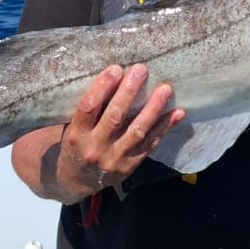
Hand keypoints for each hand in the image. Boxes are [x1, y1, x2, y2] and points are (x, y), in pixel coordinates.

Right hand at [56, 64, 185, 198]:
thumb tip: (112, 75)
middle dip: (129, 92)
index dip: (101, 87)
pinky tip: (177, 112)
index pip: (88, 108)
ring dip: (153, 109)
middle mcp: (95, 147)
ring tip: (165, 90)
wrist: (78, 179)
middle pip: (114, 117)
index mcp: (76, 134)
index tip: (116, 69)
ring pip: (136, 131)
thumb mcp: (72, 126)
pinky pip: (150, 144)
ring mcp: (114, 158)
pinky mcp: (130, 165)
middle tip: (141, 70)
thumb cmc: (76, 143)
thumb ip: (88, 108)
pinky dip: (165, 127)